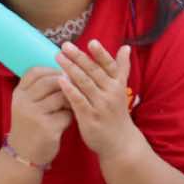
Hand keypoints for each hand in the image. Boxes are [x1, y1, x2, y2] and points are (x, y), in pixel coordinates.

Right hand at [6, 66, 71, 167]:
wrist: (23, 155)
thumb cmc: (30, 126)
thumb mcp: (26, 105)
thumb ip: (38, 89)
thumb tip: (65, 71)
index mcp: (19, 94)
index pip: (35, 72)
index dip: (51, 70)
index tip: (61, 75)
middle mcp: (24, 103)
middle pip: (50, 82)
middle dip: (65, 83)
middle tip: (73, 89)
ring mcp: (35, 115)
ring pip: (61, 97)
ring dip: (70, 100)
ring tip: (71, 105)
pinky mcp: (47, 128)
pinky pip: (67, 114)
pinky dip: (70, 116)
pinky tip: (67, 120)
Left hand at [55, 41, 138, 157]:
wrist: (119, 142)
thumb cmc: (117, 113)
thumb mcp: (121, 89)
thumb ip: (121, 68)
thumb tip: (126, 47)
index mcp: (118, 85)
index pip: (109, 65)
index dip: (101, 54)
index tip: (91, 41)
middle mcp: (111, 93)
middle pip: (94, 72)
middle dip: (79, 57)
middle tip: (65, 46)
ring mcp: (101, 106)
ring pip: (85, 84)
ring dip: (71, 69)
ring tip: (58, 57)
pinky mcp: (90, 118)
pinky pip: (78, 101)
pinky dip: (69, 90)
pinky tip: (60, 80)